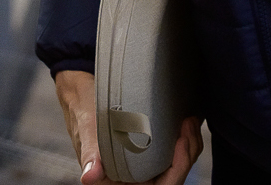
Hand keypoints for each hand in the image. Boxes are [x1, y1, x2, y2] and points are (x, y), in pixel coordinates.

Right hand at [54, 69, 203, 184]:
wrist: (81, 94)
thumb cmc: (81, 113)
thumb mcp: (86, 130)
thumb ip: (89, 153)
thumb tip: (90, 176)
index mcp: (115, 181)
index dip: (175, 172)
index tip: (182, 143)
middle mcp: (130, 177)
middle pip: (170, 179)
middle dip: (186, 156)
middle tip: (189, 125)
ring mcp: (141, 166)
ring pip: (173, 167)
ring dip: (188, 148)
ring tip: (190, 121)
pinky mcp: (147, 151)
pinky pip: (171, 154)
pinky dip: (182, 141)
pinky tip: (186, 123)